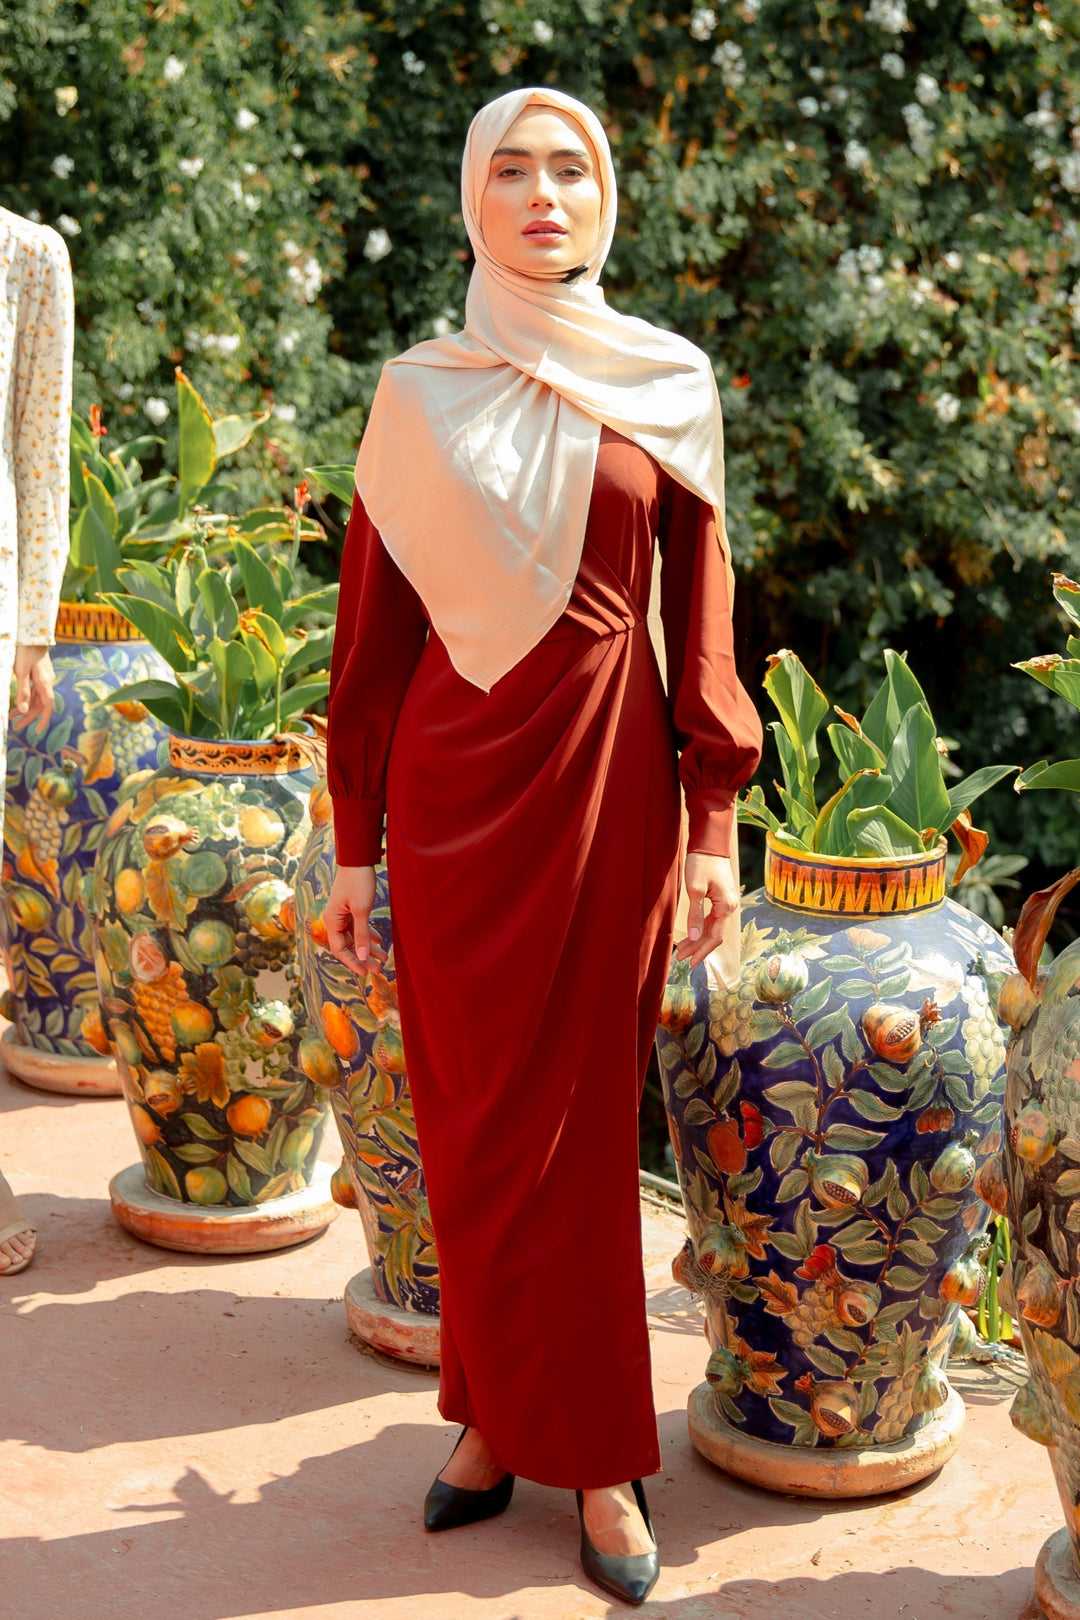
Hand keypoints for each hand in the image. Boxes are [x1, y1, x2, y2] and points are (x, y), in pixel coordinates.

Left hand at [11, 645, 54, 732]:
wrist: (32, 633)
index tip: (38, 732)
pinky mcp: (40, 673)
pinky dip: (26, 698)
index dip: (43, 720)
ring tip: (12, 716)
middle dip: (29, 717)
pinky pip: (35, 690)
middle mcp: (47, 682)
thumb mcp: (20, 672)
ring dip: (26, 708)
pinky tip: (18, 701)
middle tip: (16, 726)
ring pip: (37, 698)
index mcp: (45, 683)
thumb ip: (23, 692)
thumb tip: (24, 710)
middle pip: (40, 705)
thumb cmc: (24, 651)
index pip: (47, 706)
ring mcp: (44, 677)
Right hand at [325, 864, 379, 975]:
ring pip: (355, 937)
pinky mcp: (351, 908)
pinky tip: (379, 941)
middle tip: (379, 970)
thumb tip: (362, 957)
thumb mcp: (362, 909)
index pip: (340, 949)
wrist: (358, 858)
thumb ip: (362, 934)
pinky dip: (368, 935)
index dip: (353, 962)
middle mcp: (335, 919)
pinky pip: (358, 927)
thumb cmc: (358, 881)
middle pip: (349, 945)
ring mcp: (343, 914)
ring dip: (368, 948)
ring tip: (384, 958)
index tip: (366, 973)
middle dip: (364, 958)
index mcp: (332, 921)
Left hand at [676, 852, 739, 968]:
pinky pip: (712, 920)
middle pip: (714, 935)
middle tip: (680, 959)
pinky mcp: (720, 900)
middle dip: (697, 948)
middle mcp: (730, 907)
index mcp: (726, 907)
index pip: (716, 937)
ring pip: (712, 928)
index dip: (703, 951)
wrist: (709, 844)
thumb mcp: (695, 889)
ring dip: (698, 940)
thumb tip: (694, 936)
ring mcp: (726, 904)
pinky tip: (690, 935)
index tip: (690, 963)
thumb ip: (695, 914)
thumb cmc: (702, 863)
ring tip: (682, 951)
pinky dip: (700, 928)